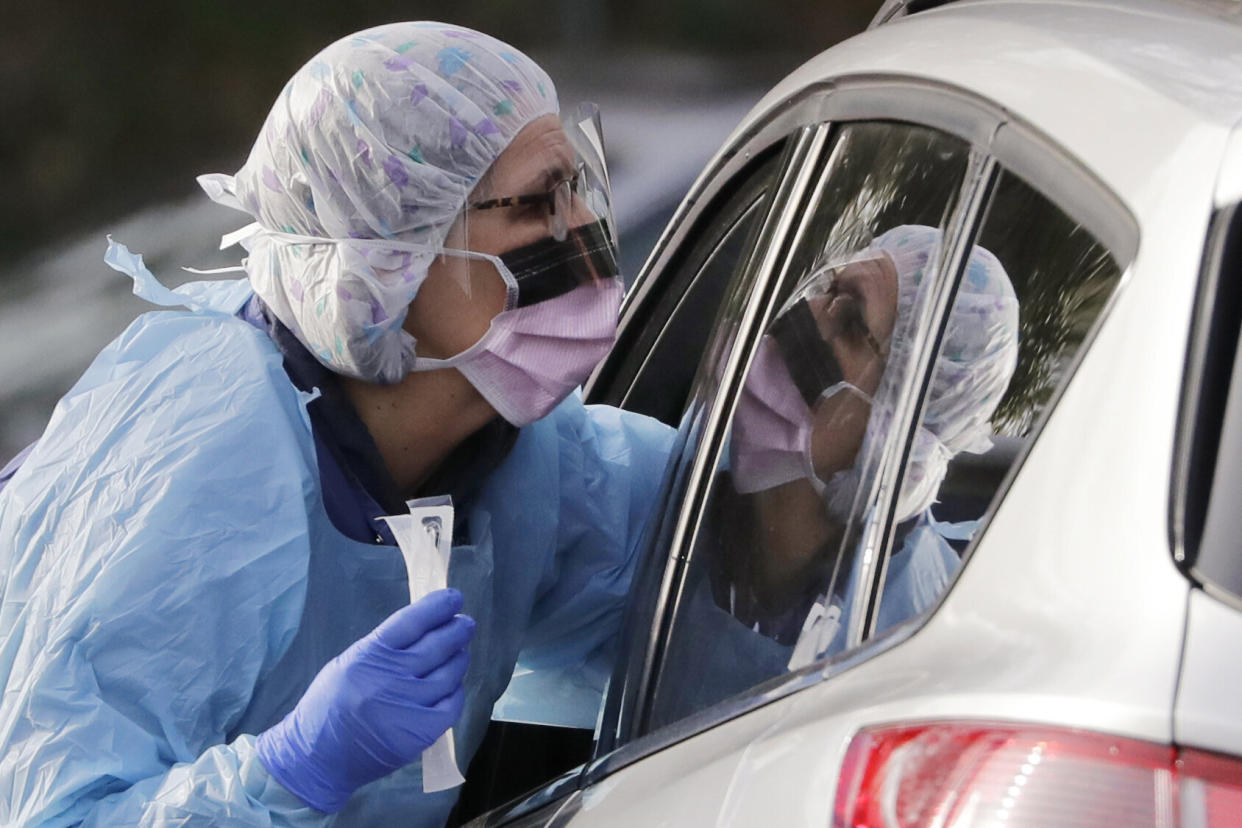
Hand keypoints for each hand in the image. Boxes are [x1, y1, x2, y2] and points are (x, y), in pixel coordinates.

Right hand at [256, 588, 474, 812]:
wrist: (317, 758)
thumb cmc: (329, 705)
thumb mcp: (348, 664)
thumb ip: (384, 648)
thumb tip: (424, 629)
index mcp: (369, 655)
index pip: (412, 621)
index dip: (437, 607)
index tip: (455, 598)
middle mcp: (390, 677)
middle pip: (436, 645)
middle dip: (457, 631)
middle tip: (466, 624)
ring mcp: (406, 706)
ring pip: (448, 674)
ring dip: (459, 659)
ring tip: (461, 653)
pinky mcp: (418, 733)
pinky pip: (450, 705)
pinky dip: (456, 692)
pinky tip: (453, 686)